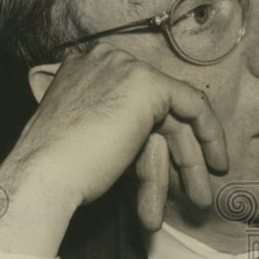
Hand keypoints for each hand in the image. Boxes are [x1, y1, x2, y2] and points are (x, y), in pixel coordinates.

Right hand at [0, 46, 227, 253]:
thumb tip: (155, 144)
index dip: (159, 135)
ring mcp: (127, 68)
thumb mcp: (87, 134)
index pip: (136, 102)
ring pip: (174, 117)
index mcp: (84, 67)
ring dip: (189, 163)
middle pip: (157, 111)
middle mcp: (106, 58)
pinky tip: (214, 165)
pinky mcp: (148, 85)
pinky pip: (193, 107)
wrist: (44, 176)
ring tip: (199, 200)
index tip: (172, 165)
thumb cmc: (57, 169)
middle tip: (194, 191)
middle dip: (180, 154)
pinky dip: (208, 136)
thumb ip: (116, 127)